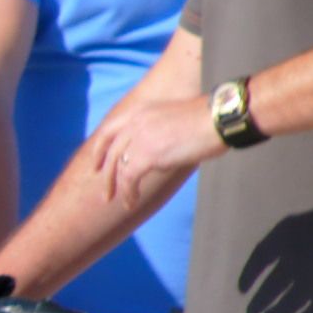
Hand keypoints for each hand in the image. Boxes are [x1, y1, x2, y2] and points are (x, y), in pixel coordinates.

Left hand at [86, 90, 220, 207]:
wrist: (217, 119)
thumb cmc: (207, 121)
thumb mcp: (173, 120)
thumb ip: (157, 134)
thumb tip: (156, 157)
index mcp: (140, 111)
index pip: (109, 130)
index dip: (100, 149)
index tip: (96, 164)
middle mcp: (134, 122)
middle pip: (110, 151)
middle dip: (105, 173)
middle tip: (105, 192)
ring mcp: (138, 137)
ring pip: (118, 167)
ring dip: (117, 188)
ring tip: (120, 202)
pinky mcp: (147, 154)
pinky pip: (129, 178)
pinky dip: (129, 193)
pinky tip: (132, 202)